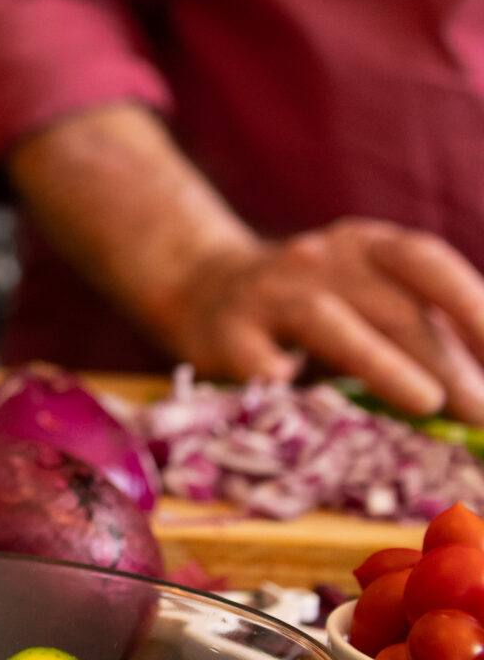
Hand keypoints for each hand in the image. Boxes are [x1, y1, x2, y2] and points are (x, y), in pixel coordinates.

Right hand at [163, 220, 483, 423]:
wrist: (204, 290)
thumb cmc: (318, 306)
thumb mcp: (374, 297)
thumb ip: (431, 330)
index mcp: (365, 245)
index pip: (427, 263)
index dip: (472, 306)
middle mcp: (318, 260)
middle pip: (391, 306)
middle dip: (446, 362)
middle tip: (482, 414)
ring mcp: (266, 295)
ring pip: (327, 322)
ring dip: (382, 364)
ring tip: (427, 404)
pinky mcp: (226, 336)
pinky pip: (259, 362)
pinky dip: (285, 379)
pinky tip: (304, 397)